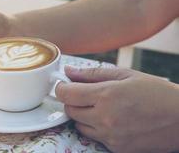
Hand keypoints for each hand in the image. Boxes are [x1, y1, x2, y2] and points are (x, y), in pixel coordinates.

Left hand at [56, 66, 178, 152]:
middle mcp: (104, 118)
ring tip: (100, 106)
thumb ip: (92, 74)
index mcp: (106, 95)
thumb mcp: (125, 75)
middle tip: (84, 94)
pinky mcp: (116, 148)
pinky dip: (95, 127)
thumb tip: (69, 72)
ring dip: (82, 114)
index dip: (61, 87)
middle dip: (72, 100)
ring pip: (79, 124)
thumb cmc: (156, 92)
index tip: (64, 84)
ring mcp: (110, 136)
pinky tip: (110, 119)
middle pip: (69, 110)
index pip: (66, 94)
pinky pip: (94, 136)